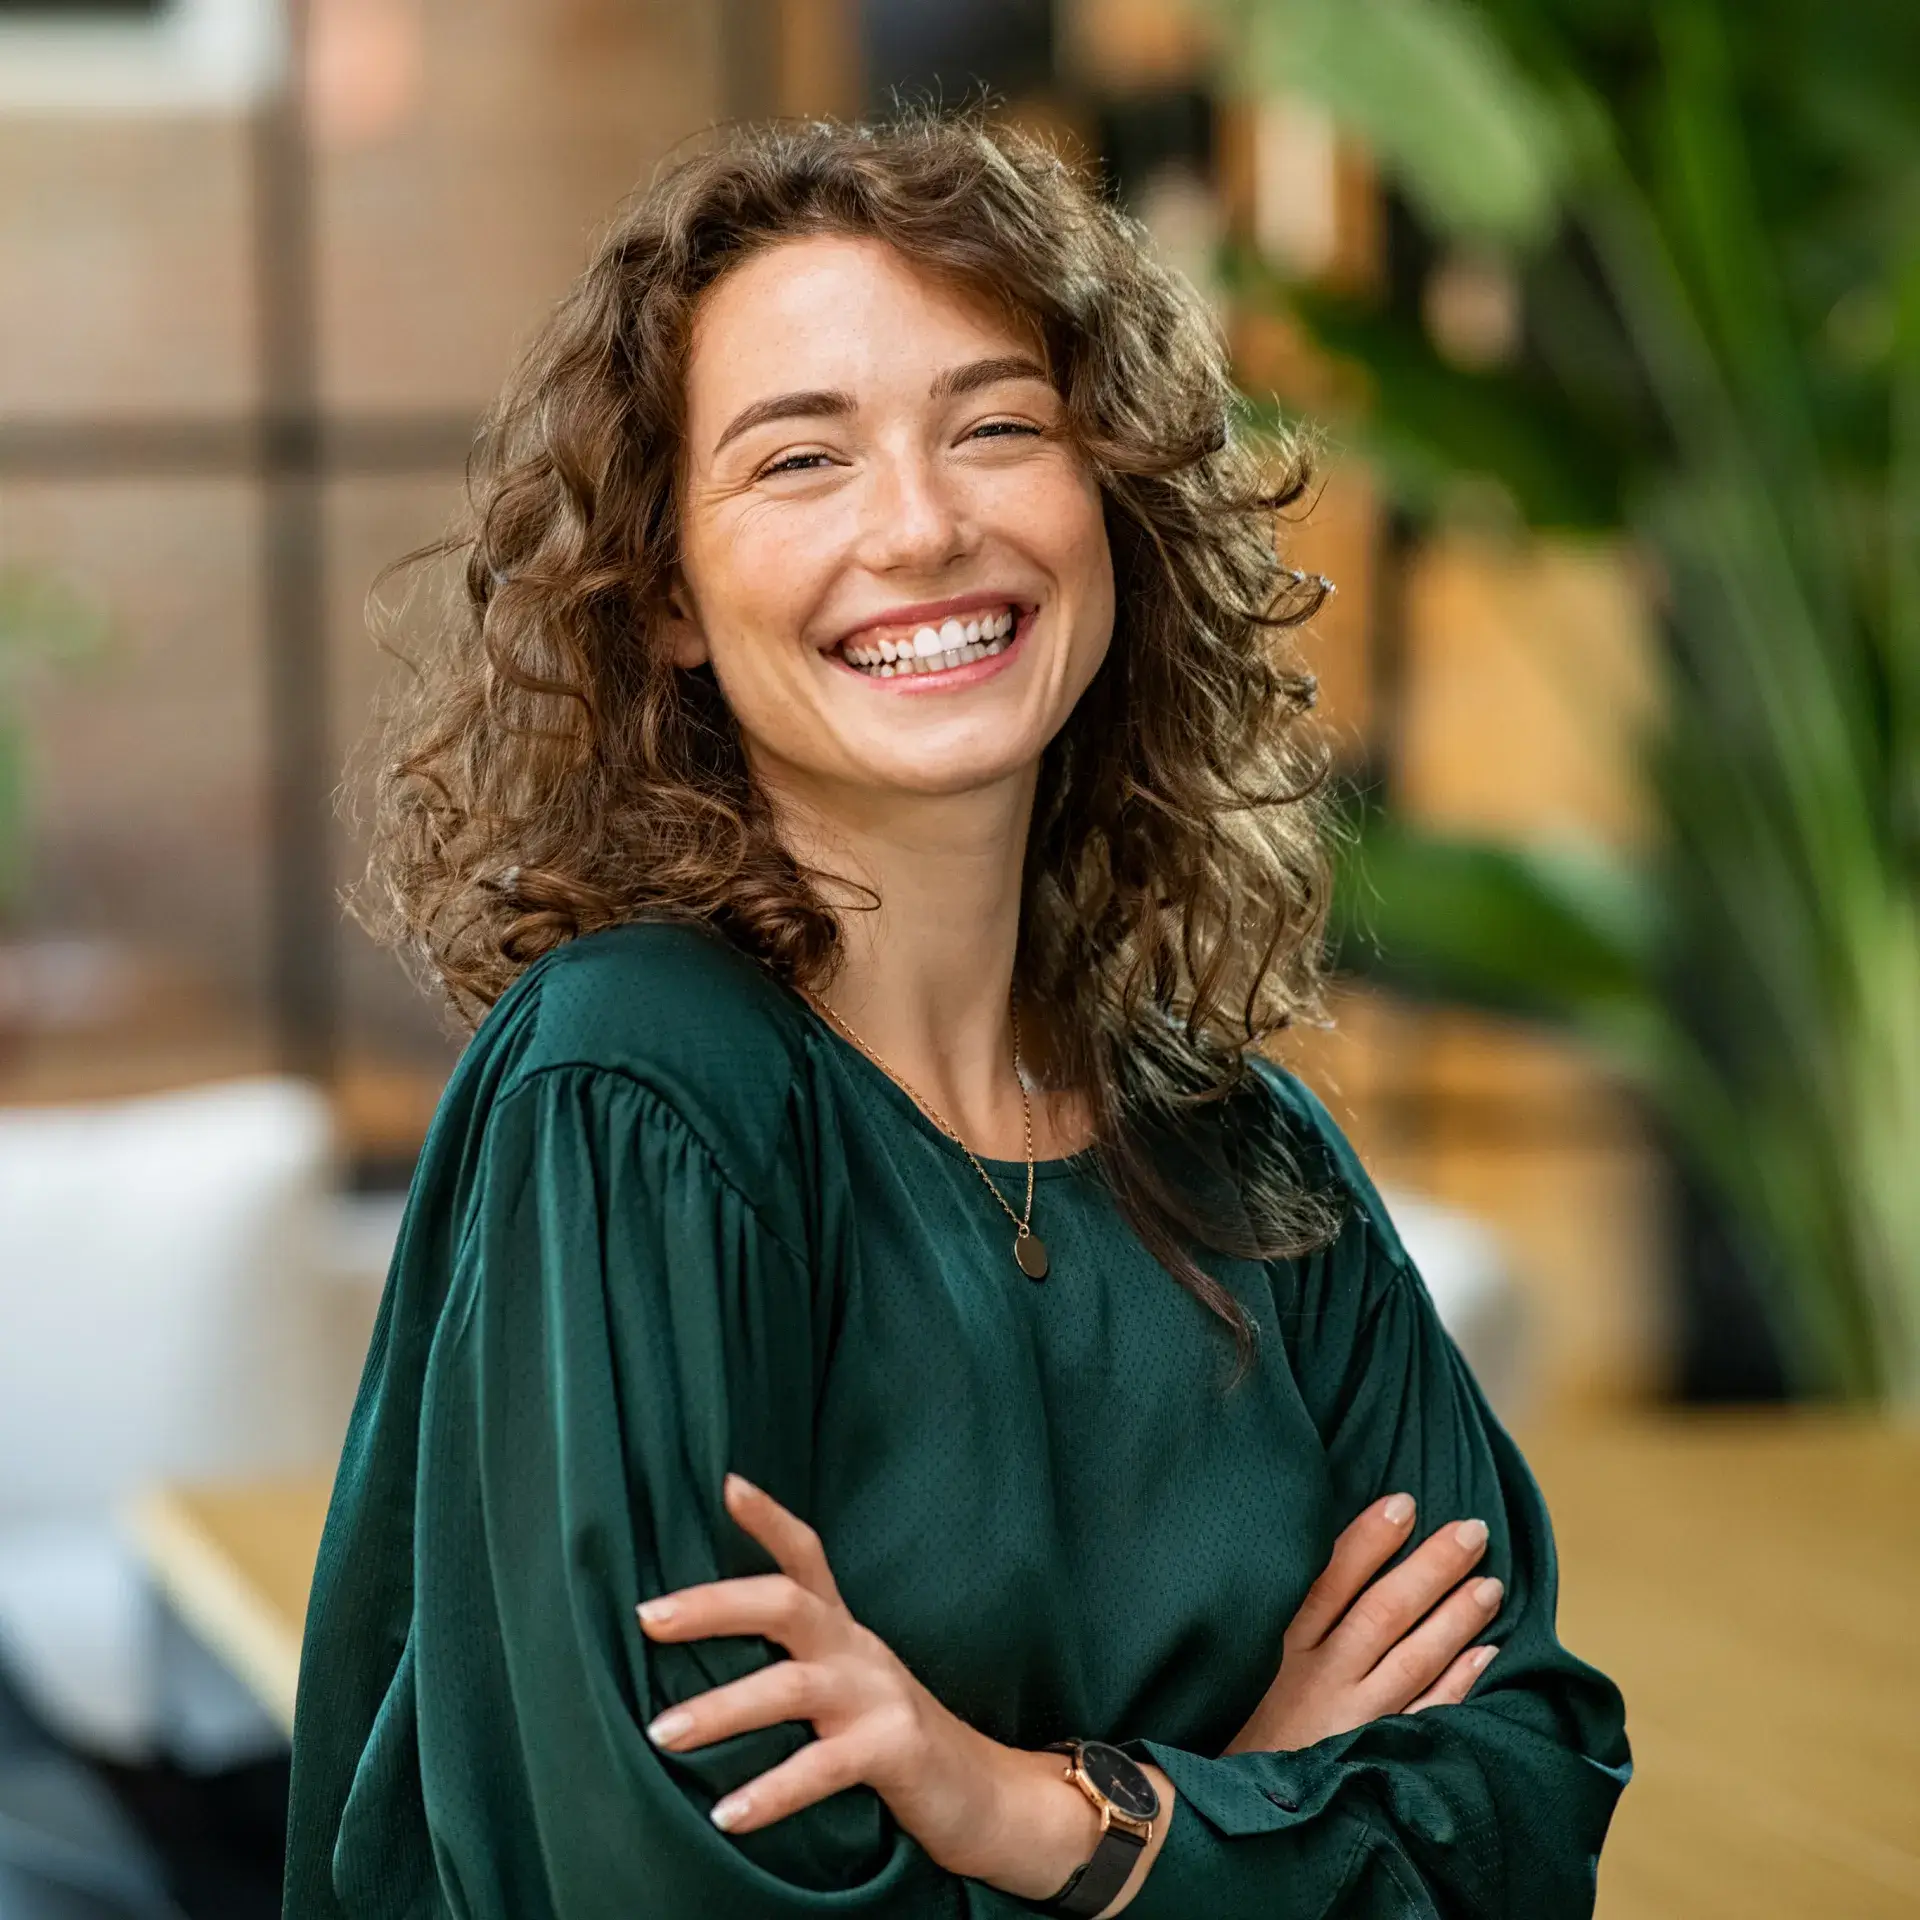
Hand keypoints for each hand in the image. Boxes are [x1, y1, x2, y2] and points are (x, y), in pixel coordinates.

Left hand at [638, 1474, 1153, 1904]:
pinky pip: (824, 1767)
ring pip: (792, 1687)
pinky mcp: (896, 1750)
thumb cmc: (895, 1742)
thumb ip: (794, 1666)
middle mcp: (859, 1651)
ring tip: (660, 1733)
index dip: (769, 1519)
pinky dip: (772, 1790)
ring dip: (721, 1709)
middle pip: (786, 1603)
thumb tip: (699, 1660)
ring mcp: (880, 1697)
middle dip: (713, 1605)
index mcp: (844, 1633)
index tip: (726, 1483)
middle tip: (647, 1618)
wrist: (989, 1796)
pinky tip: (726, 1814)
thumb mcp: (848, 1687)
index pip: (807, 1556)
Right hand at [1225, 1493, 1503, 1754]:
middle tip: (1474, 1531)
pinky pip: (1425, 1716)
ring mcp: (1351, 1720)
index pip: (1332, 1579)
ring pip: (1412, 1659)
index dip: (1370, 1539)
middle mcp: (1319, 1678)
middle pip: (1384, 1611)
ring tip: (1491, 1585)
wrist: (1233, 1811)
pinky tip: (1486, 1655)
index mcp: (1281, 1645)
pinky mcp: (1373, 1756)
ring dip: (1455, 1619)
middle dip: (1432, 1567)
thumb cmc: (1241, 1721)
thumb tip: (1325, 1557)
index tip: (1405, 1503)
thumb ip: (1281, 1616)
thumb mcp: (1242, 1661)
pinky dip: (1457, 1684)